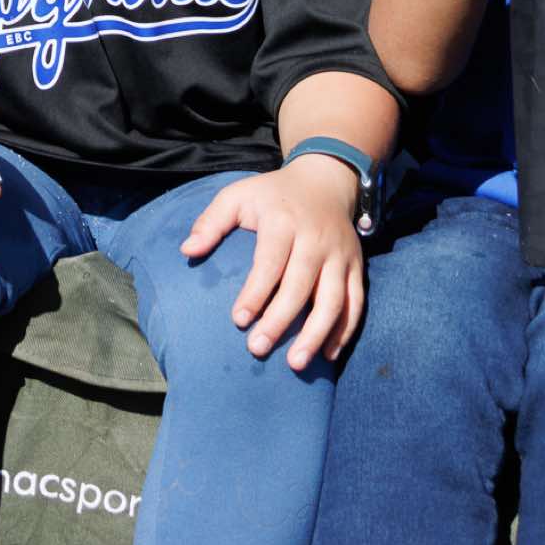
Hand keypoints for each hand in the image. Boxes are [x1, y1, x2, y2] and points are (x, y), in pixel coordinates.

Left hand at [180, 156, 365, 370]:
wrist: (325, 181)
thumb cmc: (272, 196)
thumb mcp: (238, 195)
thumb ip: (211, 221)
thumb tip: (188, 250)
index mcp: (284, 221)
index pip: (271, 261)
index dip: (256, 292)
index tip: (238, 320)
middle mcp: (316, 238)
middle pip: (300, 285)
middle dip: (280, 320)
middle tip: (257, 349)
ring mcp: (340, 254)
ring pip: (334, 299)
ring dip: (316, 334)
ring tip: (295, 363)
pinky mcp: (357, 266)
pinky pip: (356, 302)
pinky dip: (345, 330)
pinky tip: (327, 355)